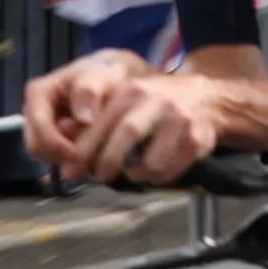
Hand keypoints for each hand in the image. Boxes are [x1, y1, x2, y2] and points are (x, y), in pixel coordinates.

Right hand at [21, 49, 154, 170]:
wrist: (109, 79)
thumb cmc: (102, 75)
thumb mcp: (99, 77)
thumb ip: (89, 93)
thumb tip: (84, 119)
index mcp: (38, 93)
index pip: (39, 128)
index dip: (57, 145)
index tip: (79, 154)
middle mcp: (34, 112)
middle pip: (37, 147)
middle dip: (62, 153)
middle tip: (90, 150)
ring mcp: (40, 127)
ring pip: (47, 156)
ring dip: (69, 157)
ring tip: (94, 144)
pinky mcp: (51, 140)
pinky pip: (58, 159)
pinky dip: (74, 158)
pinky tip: (91, 148)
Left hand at [79, 70, 223, 183]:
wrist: (204, 97)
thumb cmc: (153, 104)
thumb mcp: (124, 102)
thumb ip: (94, 121)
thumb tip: (62, 139)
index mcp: (132, 91)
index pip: (102, 120)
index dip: (85, 148)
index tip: (71, 169)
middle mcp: (157, 101)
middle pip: (129, 133)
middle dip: (110, 160)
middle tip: (101, 176)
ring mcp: (180, 119)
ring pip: (154, 159)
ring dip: (138, 173)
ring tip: (132, 173)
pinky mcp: (198, 138)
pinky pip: (173, 169)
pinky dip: (159, 178)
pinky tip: (153, 172)